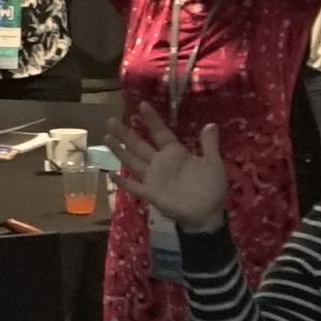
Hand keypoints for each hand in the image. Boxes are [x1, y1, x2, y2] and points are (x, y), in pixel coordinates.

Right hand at [117, 118, 233, 232]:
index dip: (152, 120)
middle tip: (111, 120)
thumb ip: (209, 145)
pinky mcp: (150, 194)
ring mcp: (153, 178)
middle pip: (139, 144)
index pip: (160, 133)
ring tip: (106, 137)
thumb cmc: (211, 188)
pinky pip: (134, 186)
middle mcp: (160, 163)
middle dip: (125, 133)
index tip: (142, 105)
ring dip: (120, 150)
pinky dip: (123, 181)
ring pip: (132, 161)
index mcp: (175, 153)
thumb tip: (211, 124)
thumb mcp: (213, 163)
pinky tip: (110, 173)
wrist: (207, 214)